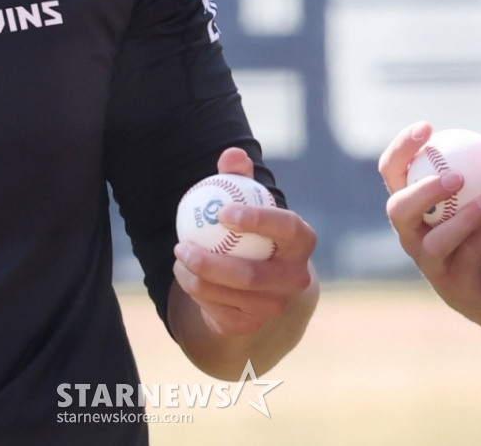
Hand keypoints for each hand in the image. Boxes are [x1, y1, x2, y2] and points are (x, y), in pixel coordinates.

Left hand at [173, 148, 316, 337]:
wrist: (254, 277)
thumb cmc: (251, 227)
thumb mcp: (246, 200)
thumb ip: (239, 177)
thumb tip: (232, 154)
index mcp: (302, 240)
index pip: (287, 227)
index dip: (258, 220)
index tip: (222, 212)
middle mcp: (297, 278)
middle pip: (253, 275)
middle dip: (212, 263)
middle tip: (182, 246)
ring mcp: (277, 306)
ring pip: (232, 295)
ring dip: (196, 278)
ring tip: (178, 256)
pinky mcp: (253, 325)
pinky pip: (220, 312)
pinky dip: (197, 293)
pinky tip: (184, 275)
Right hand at [379, 120, 480, 334]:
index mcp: (410, 205)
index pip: (391, 171)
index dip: (402, 148)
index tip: (427, 128)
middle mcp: (411, 234)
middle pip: (399, 210)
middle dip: (423, 191)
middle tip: (455, 176)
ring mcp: (430, 262)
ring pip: (435, 241)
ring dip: (465, 217)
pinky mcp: (455, 283)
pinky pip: (472, 254)